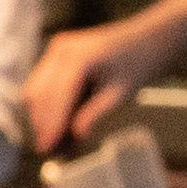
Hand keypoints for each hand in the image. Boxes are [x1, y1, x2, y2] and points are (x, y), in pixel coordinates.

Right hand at [23, 23, 151, 158]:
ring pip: (34, 89)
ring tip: (55, 137)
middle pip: (38, 95)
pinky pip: (42, 82)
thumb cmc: (141, 63)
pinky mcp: (58, 53)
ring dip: (41, 114)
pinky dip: (46, 103)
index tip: (47, 148)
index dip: (50, 126)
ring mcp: (57, 49)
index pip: (55, 99)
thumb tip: (75, 135)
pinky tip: (58, 119)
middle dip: (42, 123)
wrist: (152, 39)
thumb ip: (94, 114)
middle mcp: (61, 50)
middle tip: (51, 148)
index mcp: (78, 59)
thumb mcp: (120, 93)